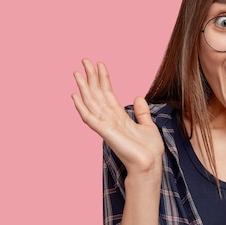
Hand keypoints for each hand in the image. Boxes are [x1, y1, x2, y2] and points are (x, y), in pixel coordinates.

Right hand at [71, 59, 163, 174]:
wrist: (150, 164)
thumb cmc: (149, 150)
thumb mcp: (148, 126)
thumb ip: (142, 112)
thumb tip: (138, 97)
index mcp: (120, 117)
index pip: (109, 94)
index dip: (104, 79)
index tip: (100, 64)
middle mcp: (110, 119)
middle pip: (97, 94)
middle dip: (91, 77)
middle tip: (84, 60)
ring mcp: (106, 126)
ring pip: (91, 103)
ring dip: (83, 88)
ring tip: (77, 73)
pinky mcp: (105, 132)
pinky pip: (90, 118)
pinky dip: (82, 107)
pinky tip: (75, 96)